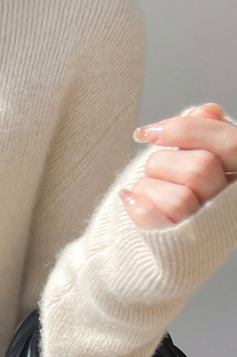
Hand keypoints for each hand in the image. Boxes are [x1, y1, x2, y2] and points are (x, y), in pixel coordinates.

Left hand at [120, 103, 236, 229]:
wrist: (167, 238)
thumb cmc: (186, 189)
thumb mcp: (201, 154)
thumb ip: (206, 132)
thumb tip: (206, 111)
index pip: (230, 142)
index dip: (187, 130)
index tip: (148, 132)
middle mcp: (229, 202)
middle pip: (202, 168)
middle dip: (164, 163)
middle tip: (157, 170)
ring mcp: (206, 227)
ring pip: (179, 199)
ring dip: (150, 187)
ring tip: (150, 191)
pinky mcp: (178, 246)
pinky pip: (156, 221)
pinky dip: (136, 205)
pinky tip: (130, 199)